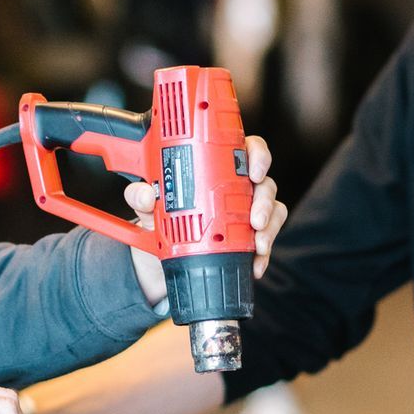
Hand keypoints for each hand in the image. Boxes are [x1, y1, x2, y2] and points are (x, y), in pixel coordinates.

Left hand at [126, 135, 287, 306]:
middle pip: (266, 181)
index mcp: (219, 166)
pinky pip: (267, 238)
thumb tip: (145, 195)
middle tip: (255, 218)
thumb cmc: (161, 215)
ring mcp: (248, 209)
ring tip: (257, 244)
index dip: (257, 155)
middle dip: (265, 199)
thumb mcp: (148, 206)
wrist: (161, 253)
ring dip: (269, 228)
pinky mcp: (251, 234)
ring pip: (273, 210)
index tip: (253, 172)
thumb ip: (141, 196)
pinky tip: (256, 264)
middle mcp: (239, 185)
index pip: (246, 149)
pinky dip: (264, 252)